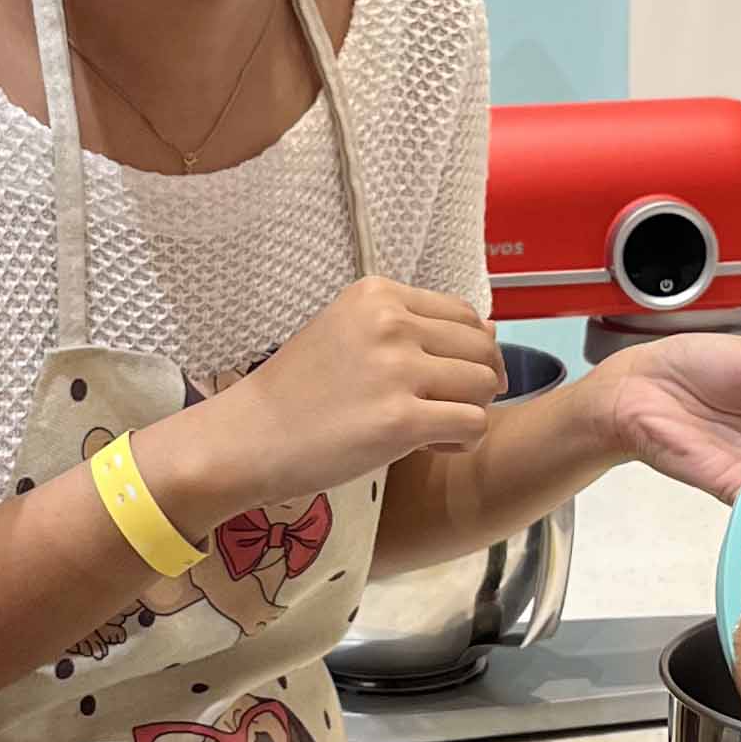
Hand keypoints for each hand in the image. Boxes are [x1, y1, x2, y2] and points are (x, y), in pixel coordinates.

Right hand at [174, 278, 504, 525]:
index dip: (468, 351)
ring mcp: (397, 370)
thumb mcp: (351, 334)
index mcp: (378, 294)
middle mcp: (391, 322)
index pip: (464, 314)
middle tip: (446, 409)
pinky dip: (461, 441)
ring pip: (483, 386)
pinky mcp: (401, 420)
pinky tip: (429, 446)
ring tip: (432, 429)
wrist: (248, 436)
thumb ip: (416, 328)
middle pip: (482, 349)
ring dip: (470, 412)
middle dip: (477, 383)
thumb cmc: (298, 392)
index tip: (443, 380)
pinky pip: (473, 425)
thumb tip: (492, 330)